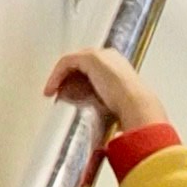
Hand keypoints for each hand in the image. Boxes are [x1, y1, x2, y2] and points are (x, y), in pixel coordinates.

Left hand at [46, 45, 171, 137]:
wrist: (136, 106)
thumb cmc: (132, 111)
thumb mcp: (115, 106)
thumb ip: (104, 105)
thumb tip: (97, 130)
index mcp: (118, 66)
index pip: (91, 68)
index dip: (77, 80)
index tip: (67, 95)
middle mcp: (109, 57)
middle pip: (79, 63)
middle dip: (66, 77)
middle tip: (56, 92)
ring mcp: (100, 55)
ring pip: (71, 62)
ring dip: (58, 77)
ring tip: (50, 92)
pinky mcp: (90, 57)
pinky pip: (67, 62)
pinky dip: (56, 75)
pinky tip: (51, 90)